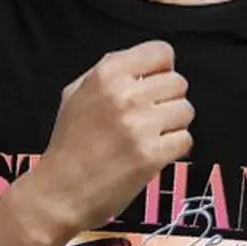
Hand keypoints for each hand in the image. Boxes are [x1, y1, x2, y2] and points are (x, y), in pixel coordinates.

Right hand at [26, 41, 193, 235]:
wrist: (60, 192)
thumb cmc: (69, 144)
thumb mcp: (76, 94)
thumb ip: (110, 73)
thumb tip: (147, 67)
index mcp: (107, 74)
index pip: (162, 53)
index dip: (162, 70)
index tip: (154, 86)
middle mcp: (125, 95)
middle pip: (178, 83)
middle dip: (168, 100)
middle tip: (149, 118)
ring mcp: (140, 125)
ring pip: (186, 111)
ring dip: (173, 125)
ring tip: (150, 137)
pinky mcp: (152, 155)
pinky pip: (185, 139)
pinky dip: (174, 149)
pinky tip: (153, 154)